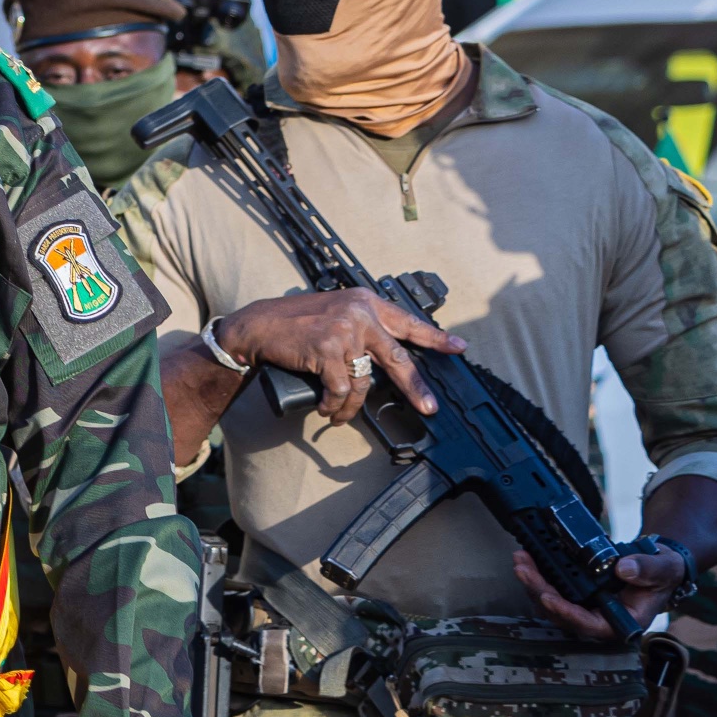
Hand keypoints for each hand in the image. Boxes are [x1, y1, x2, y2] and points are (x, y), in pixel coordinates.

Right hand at [213, 288, 467, 430]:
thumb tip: (383, 357)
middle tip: (429, 407)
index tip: (459, 347)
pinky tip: (328, 409)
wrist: (257, 326)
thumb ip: (361, 327)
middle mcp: (360, 315)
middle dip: (415, 387)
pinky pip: (341, 389)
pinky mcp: (327, 351)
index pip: (408, 321)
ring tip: (340, 414)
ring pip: (363, 382)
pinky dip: (334, 404)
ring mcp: (344, 332)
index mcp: (365, 302)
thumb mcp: (334, 313)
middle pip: (398, 358)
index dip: (435, 336)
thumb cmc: (293, 322)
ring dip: (352, 406)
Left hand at [514, 541, 687, 646]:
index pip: (591, 625)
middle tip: (524, 570)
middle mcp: (599, 618)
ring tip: (521, 559)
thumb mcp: (663, 569)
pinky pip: (551, 589)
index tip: (549, 598)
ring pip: (551, 602)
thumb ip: (647, 570)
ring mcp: (585, 607)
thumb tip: (623, 569)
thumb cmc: (662, 573)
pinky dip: (538, 574)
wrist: (655, 565)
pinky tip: (527, 559)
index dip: (567, 614)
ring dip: (533, 582)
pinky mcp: (575, 594)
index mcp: (623, 622)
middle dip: (539, 591)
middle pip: (562, 613)